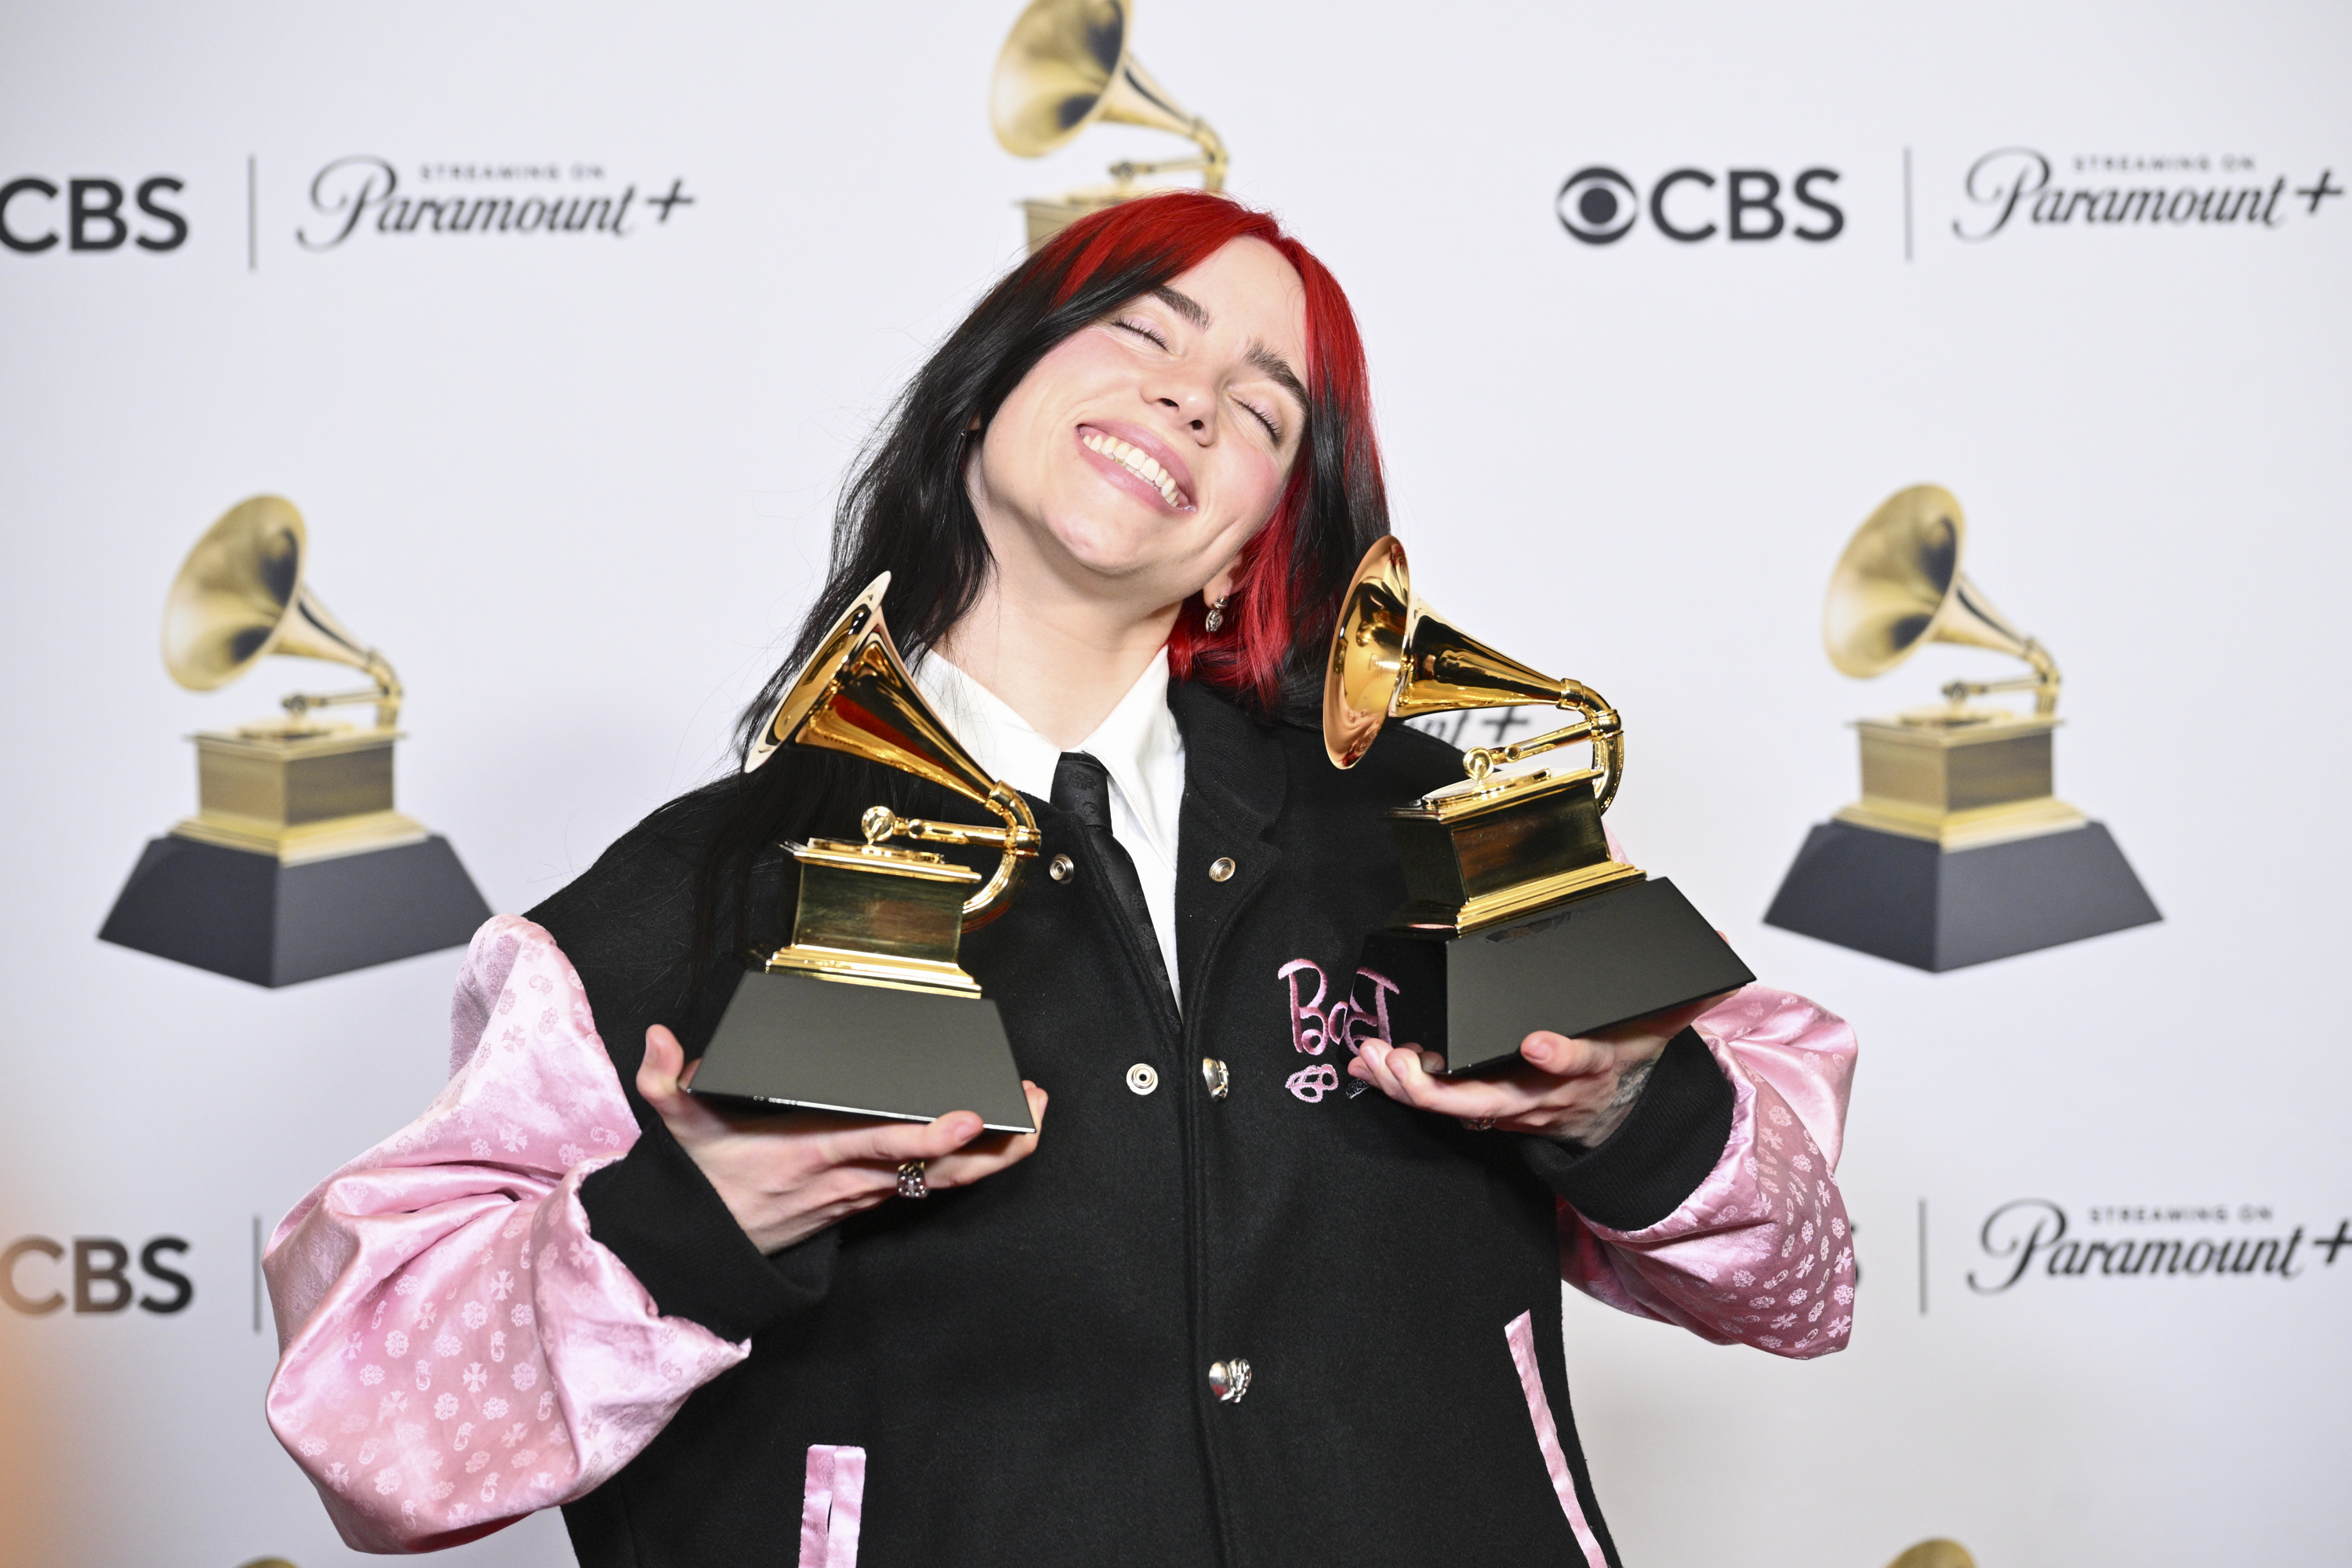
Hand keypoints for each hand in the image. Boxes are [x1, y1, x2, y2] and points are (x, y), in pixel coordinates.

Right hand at [636, 1025, 1047, 1252]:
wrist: (704, 1250)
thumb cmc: (702, 1184)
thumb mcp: (677, 1130)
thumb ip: (664, 1081)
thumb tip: (658, 1040)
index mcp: (812, 1154)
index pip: (880, 1144)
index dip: (928, 1135)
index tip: (970, 1116)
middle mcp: (849, 1179)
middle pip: (935, 1170)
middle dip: (993, 1144)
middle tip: (1036, 1107)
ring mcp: (864, 1195)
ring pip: (942, 1182)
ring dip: (994, 1154)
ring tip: (1036, 1115)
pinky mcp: (868, 1201)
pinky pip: (931, 1188)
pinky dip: (971, 1166)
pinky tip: (1001, 1142)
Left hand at [1347, 993, 1728, 1145]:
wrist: (1614, 1118)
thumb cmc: (1625, 1058)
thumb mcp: (1662, 1023)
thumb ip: (1689, 986)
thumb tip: (1718, 945)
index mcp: (1591, 1066)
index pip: (1578, 1063)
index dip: (1556, 1057)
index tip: (1534, 1042)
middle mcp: (1544, 1093)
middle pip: (1493, 1099)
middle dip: (1444, 1090)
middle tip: (1407, 1064)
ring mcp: (1510, 1105)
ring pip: (1454, 1106)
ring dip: (1407, 1086)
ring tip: (1373, 1058)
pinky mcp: (1482, 1107)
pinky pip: (1436, 1101)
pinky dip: (1399, 1083)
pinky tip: (1368, 1061)